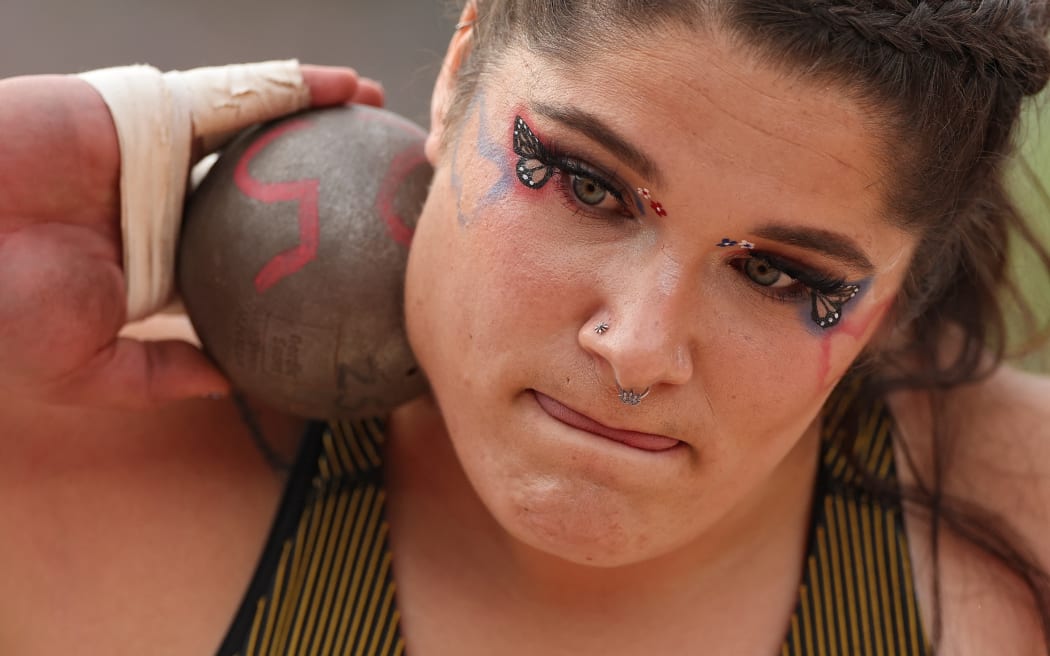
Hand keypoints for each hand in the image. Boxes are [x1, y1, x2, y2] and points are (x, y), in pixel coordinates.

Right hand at [0, 65, 383, 406]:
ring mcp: (165, 150)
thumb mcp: (84, 370)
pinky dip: (293, 86)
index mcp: (161, 258)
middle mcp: (171, 200)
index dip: (298, 252)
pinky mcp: (154, 105)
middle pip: (267, 183)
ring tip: (384, 122)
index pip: (247, 252)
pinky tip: (345, 89)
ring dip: (326, 118)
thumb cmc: (1, 309)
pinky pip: (239, 92)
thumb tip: (231, 383)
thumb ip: (157, 374)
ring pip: (263, 129)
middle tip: (390, 188)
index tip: (356, 261)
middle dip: (327, 179)